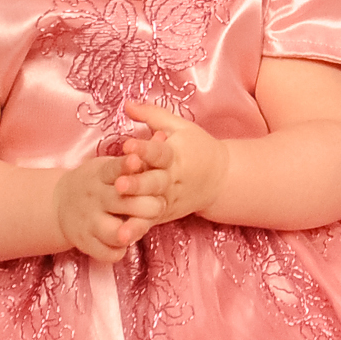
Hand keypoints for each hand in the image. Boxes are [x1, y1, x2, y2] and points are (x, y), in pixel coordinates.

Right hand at [54, 142, 151, 262]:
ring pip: (113, 231)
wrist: (59, 204)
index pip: (115, 168)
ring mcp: (89, 221)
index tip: (137, 160)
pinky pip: (106, 252)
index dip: (127, 165)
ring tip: (136, 230)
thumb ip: (138, 156)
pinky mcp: (86, 242)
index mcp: (101, 174)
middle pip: (123, 202)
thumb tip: (163, 136)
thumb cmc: (97, 183)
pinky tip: (124, 245)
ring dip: (130, 232)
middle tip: (158, 206)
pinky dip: (117, 251)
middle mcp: (95, 197)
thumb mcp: (110, 165)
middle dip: (145, 205)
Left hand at [122, 102, 227, 221]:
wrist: (221, 178)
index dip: (144, 149)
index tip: (127, 146)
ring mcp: (170, 199)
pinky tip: (122, 236)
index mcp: (176, 154)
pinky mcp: (166, 213)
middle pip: (154, 182)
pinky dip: (138, 229)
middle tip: (119, 185)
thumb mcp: (179, 127)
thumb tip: (127, 103)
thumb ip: (152, 115)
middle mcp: (173, 178)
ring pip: (152, 205)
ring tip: (119, 218)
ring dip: (136, 212)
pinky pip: (151, 221)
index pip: (159, 151)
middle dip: (138, 184)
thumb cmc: (196, 147)